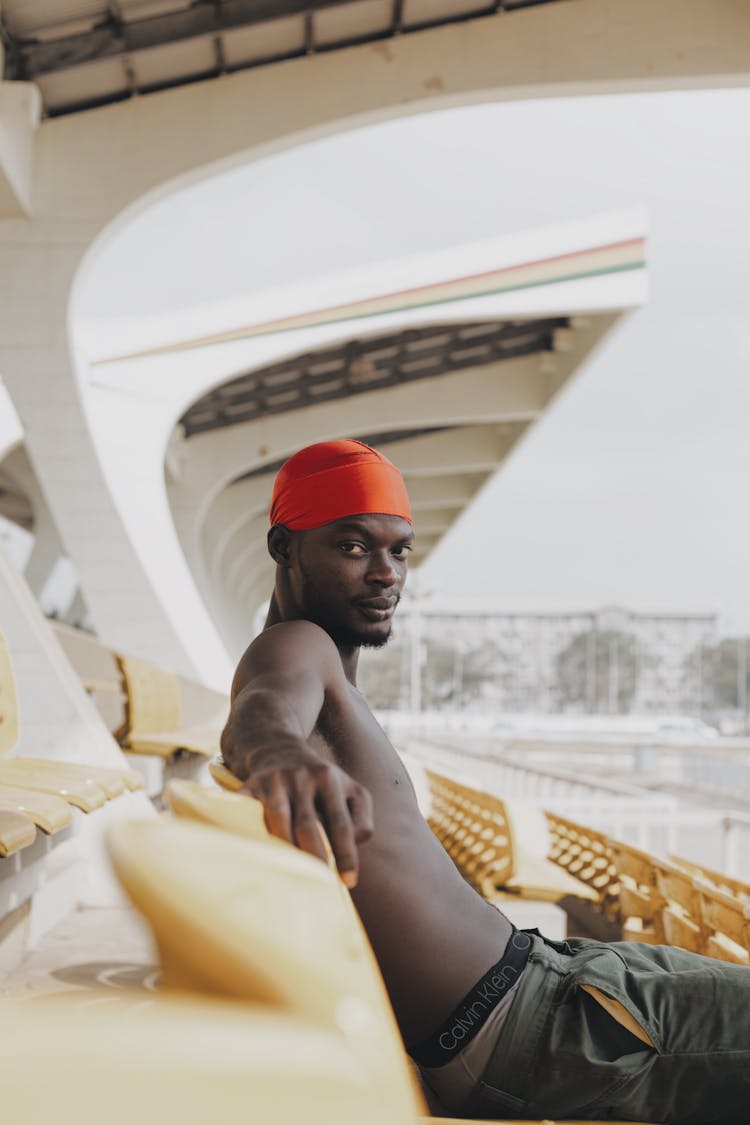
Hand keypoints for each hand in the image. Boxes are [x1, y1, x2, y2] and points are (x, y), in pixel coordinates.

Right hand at [242, 760, 373, 887]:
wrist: (278, 748)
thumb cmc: (321, 782)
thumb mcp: (350, 791)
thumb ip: (361, 819)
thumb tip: (353, 844)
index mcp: (329, 779)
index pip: (341, 822)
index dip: (346, 853)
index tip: (349, 881)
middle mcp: (301, 777)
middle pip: (307, 824)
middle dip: (314, 856)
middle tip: (319, 885)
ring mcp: (274, 780)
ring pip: (277, 819)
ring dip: (284, 848)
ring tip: (290, 875)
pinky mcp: (250, 786)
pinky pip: (248, 812)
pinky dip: (249, 831)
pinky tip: (254, 854)